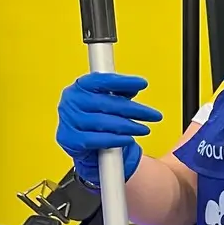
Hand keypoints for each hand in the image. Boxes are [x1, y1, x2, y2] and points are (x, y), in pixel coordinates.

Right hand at [56, 72, 162, 186]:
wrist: (84, 144)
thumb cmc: (98, 116)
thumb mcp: (110, 101)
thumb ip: (121, 92)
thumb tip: (136, 86)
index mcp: (80, 86)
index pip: (102, 80)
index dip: (123, 82)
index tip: (142, 83)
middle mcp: (71, 101)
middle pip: (107, 103)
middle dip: (134, 110)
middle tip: (154, 115)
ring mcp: (69, 120)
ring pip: (103, 122)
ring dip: (128, 127)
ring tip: (144, 129)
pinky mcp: (70, 139)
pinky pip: (97, 140)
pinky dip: (116, 140)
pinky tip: (129, 139)